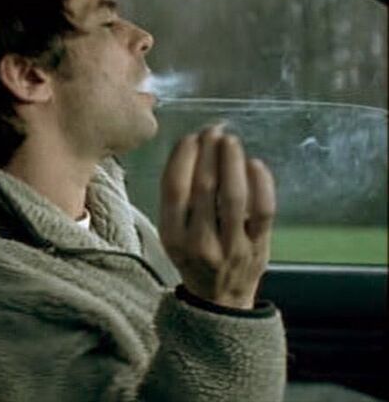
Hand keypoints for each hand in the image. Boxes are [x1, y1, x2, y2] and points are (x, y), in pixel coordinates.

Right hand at [159, 124, 275, 309]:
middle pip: (204, 188)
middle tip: (213, 131)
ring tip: (230, 141)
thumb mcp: (171, 235)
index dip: (182, 157)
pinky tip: (254, 163)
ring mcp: (231, 246)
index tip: (189, 138)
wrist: (219, 302)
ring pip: (233, 196)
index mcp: (172, 236)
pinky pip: (262, 211)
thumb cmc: (192, 258)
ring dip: (232, 162)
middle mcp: (199, 242)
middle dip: (209, 152)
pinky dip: (261, 183)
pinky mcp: (259, 247)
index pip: (174, 189)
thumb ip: (176, 201)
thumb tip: (191, 150)